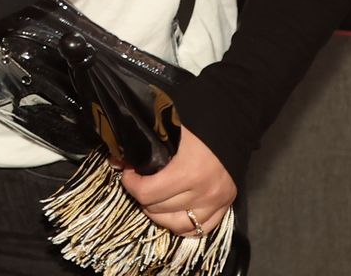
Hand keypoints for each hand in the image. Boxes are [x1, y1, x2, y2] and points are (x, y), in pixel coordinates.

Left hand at [121, 126, 237, 239]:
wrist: (234, 120)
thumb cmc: (199, 121)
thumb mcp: (169, 126)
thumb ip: (143, 143)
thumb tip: (116, 160)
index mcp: (189, 172)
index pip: (148, 193)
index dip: (131, 184)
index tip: (129, 172)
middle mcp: (204, 193)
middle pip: (159, 210)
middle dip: (142, 196)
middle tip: (139, 182)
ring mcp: (216, 203)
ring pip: (177, 225)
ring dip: (159, 215)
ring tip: (153, 199)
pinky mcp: (226, 206)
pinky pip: (199, 230)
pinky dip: (182, 225)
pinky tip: (172, 213)